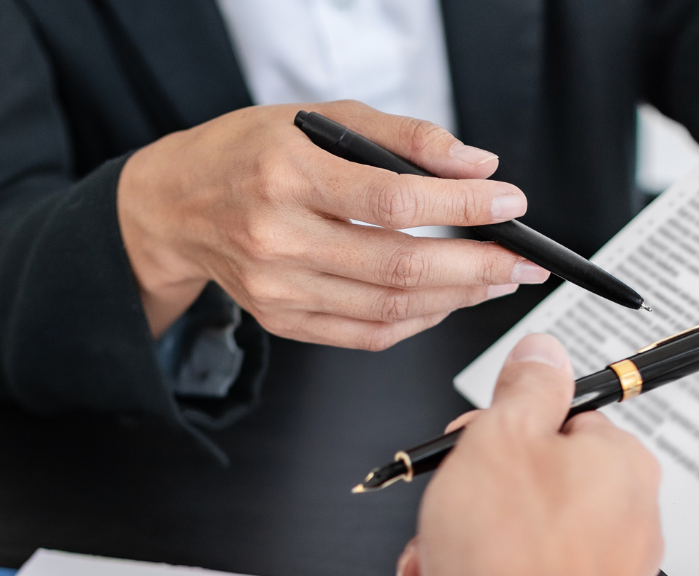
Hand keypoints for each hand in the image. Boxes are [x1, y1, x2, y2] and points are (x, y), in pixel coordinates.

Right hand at [119, 100, 549, 349]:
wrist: (176, 206)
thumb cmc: (250, 154)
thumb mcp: (320, 117)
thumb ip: (403, 138)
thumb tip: (476, 164)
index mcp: (286, 175)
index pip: (393, 200)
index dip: (460, 205)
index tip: (506, 202)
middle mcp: (277, 238)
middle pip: (398, 267)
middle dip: (476, 267)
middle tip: (521, 261)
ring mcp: (277, 289)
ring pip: (389, 310)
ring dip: (455, 298)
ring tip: (495, 280)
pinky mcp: (282, 321)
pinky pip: (366, 334)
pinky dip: (417, 322)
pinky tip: (446, 300)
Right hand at [389, 334, 662, 575]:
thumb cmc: (513, 558)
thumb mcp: (501, 438)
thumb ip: (523, 387)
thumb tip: (543, 350)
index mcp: (618, 464)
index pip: (559, 422)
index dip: (497, 432)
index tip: (467, 448)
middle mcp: (622, 520)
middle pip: (524, 487)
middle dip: (462, 505)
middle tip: (442, 516)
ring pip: (506, 544)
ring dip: (450, 555)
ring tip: (430, 574)